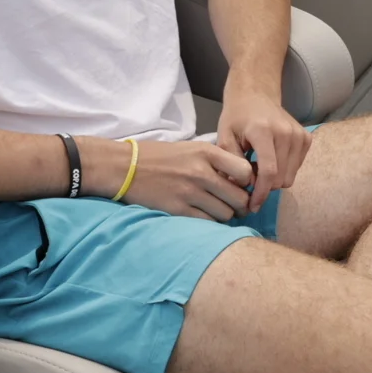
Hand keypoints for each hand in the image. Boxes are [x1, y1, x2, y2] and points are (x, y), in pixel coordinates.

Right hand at [123, 137, 258, 219]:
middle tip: (235, 206)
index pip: (245, 172)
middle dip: (241, 205)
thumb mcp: (191, 148)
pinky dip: (209, 223)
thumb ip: (216, 161)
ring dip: (225, 216)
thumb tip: (242, 180)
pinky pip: (207, 224)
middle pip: (239, 198)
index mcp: (206, 152)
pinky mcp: (177, 210)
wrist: (123, 167)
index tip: (241, 187)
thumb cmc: (158, 157)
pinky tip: (203, 217)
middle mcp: (201, 172)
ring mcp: (189, 192)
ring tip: (216, 211)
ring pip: (225, 214)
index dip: (247, 183)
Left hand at [217, 91, 308, 208]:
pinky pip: (296, 168)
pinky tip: (271, 159)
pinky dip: (283, 170)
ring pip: (290, 177)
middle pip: (280, 178)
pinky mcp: (306, 138)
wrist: (256, 94)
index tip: (252, 205)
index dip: (260, 193)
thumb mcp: (224, 137)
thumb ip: (231, 165)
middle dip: (264, 186)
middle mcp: (286, 133)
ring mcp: (299, 135)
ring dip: (274, 179)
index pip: (268, 172)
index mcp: (263, 131)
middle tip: (249, 178)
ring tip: (258, 167)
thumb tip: (243, 189)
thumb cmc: (236, 117)